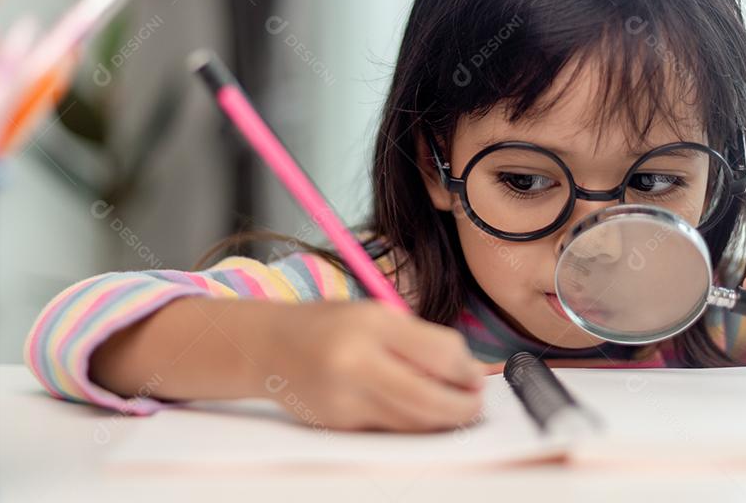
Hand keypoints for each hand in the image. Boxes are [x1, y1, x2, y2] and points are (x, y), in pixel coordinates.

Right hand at [257, 301, 486, 431]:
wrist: (269, 347)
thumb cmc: (329, 325)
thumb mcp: (376, 315)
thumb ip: (421, 340)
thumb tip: (469, 370)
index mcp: (371, 324)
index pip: (439, 353)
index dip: (467, 370)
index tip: (476, 375)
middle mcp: (357, 363)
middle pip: (430, 399)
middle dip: (463, 407)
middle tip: (476, 404)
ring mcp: (346, 399)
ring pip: (413, 423)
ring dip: (443, 420)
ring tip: (455, 409)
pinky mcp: (339, 424)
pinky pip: (389, 430)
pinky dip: (412, 424)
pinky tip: (420, 413)